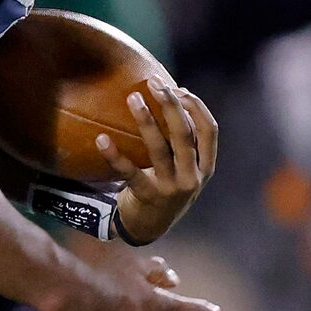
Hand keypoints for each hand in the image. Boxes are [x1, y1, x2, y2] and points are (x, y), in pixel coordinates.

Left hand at [100, 83, 217, 246]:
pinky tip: (101, 139)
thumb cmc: (165, 186)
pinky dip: (114, 155)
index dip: (196, 107)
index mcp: (205, 167)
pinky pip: (129, 173)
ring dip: (146, 121)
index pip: (210, 130)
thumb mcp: (183, 168)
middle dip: (171, 105)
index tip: (178, 89)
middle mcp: (192, 177)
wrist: (150, 227)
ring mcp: (171, 189)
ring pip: (159, 149)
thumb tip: (171, 95)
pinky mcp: (148, 197)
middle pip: (184, 135)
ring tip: (133, 98)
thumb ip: (182, 141)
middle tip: (154, 83)